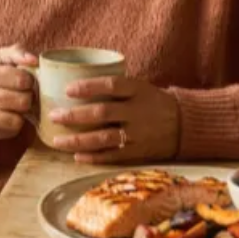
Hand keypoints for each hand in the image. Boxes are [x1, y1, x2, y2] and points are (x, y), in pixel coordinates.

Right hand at [0, 45, 38, 140]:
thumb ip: (17, 53)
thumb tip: (34, 60)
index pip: (22, 79)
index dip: (30, 81)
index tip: (26, 81)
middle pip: (23, 100)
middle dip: (28, 97)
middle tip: (24, 93)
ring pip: (19, 117)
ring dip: (23, 111)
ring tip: (17, 104)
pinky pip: (13, 129)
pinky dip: (16, 122)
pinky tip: (10, 114)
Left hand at [48, 76, 179, 163]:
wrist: (184, 124)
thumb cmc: (151, 101)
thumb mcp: (139, 87)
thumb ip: (113, 87)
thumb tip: (73, 80)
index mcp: (138, 90)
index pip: (111, 85)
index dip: (88, 87)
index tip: (67, 89)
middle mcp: (138, 111)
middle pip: (102, 113)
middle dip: (75, 116)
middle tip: (53, 116)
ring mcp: (139, 134)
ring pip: (104, 138)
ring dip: (78, 140)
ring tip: (57, 141)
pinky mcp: (139, 153)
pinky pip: (113, 156)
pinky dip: (94, 157)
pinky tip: (76, 156)